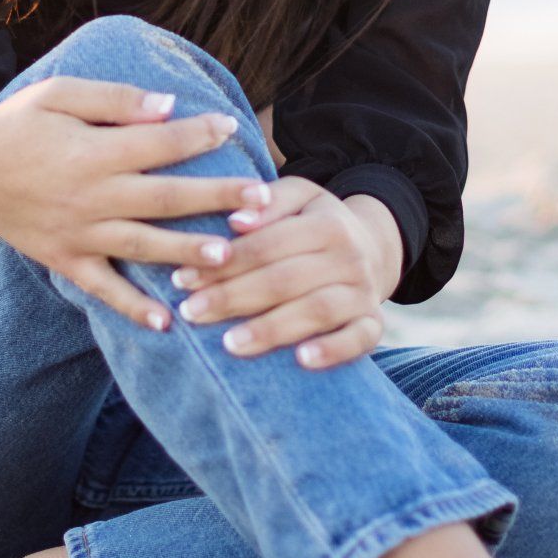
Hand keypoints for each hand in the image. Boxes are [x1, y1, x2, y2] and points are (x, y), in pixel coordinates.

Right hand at [0, 80, 269, 329]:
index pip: (157, 144)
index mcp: (92, 150)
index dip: (197, 136)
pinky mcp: (64, 260)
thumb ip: (116, 99)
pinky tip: (167, 322)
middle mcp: (89, 195)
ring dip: (185, 253)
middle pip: (163, 198)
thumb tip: (168, 107)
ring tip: (227, 257)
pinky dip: (132, 308)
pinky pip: (102, 289)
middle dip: (214, 198)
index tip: (231, 130)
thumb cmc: (19, 123)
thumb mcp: (60, 93)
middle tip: (260, 200)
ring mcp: (77, 233)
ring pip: (141, 246)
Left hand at [169, 175, 390, 369]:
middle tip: (190, 313)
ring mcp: (364, 292)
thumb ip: (268, 202)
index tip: (183, 279)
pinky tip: (300, 360)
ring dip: (271, 328)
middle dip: (233, 297)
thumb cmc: (317, 223)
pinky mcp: (374, 323)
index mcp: (328, 224)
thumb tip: (236, 221)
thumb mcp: (299, 197)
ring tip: (229, 343)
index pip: (268, 245)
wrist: (374, 248)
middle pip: (285, 279)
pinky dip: (333, 350)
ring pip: (316, 311)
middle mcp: (350, 257)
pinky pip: (358, 340)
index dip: (224, 263)